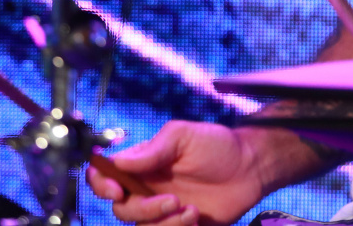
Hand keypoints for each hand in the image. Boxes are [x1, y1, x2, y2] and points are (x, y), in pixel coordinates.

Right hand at [87, 120, 267, 225]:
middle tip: (173, 200)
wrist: (251, 168)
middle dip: (142, 209)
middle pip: (121, 208)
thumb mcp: (184, 136)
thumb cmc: (218, 145)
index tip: (116, 189)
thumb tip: (119, 161)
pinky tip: (195, 217)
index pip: (104, 175)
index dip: (101, 184)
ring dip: (163, 223)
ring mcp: (161, 210)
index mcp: (141, 164)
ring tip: (190, 210)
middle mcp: (146, 188)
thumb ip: (153, 149)